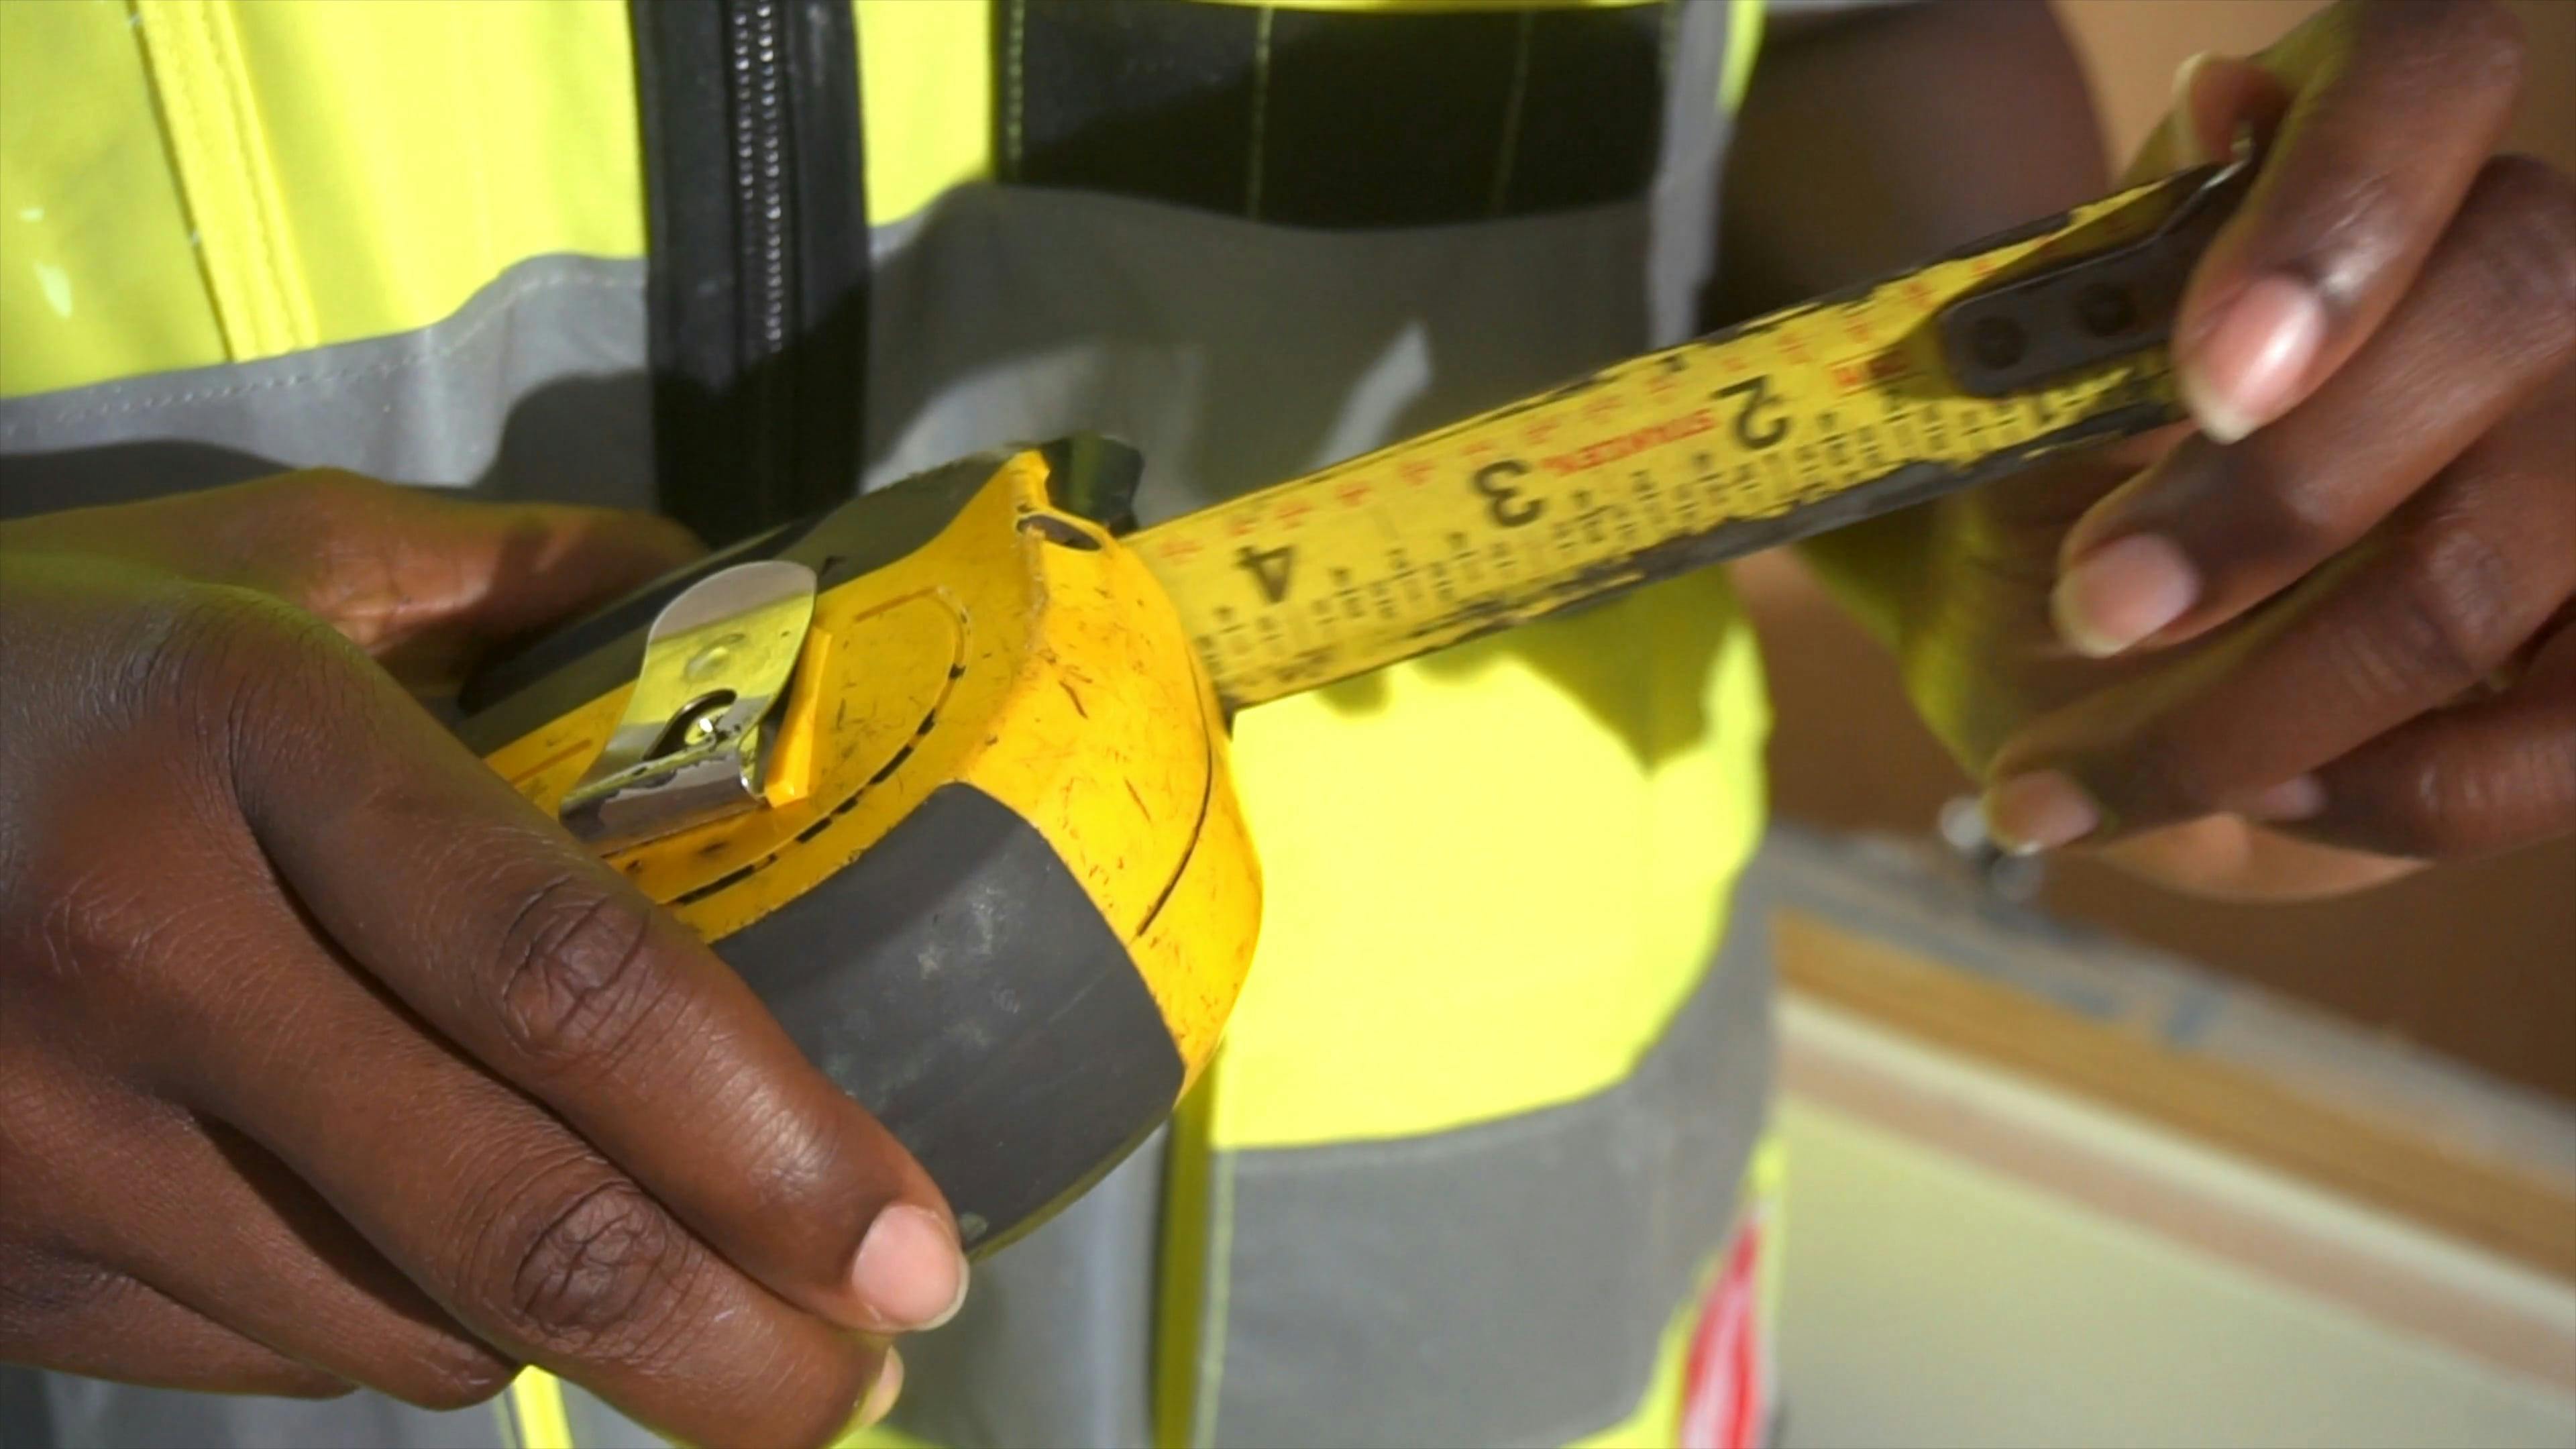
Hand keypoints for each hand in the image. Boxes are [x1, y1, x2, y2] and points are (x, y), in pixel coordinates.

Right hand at [0, 473, 964, 1444]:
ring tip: (707, 1314)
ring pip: (410, 1323)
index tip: (915, 1246)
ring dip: (592, 1345)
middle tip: (875, 1380)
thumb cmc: (46, 652)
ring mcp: (49, 1133)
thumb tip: (755, 609)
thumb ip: (523, 579)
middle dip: (739, 1345)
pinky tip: (468, 1271)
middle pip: (517, 1213)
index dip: (775, 1141)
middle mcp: (146, 950)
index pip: (569, 980)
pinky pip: (277, 1354)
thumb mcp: (273, 562)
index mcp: (251, 738)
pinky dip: (417, 1336)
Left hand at [1891, 0, 2572, 898]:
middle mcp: (2533, 268)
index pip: (2426, 71)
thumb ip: (2117, 269)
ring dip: (2267, 701)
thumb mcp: (2037, 397)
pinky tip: (2263, 798)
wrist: (2090, 652)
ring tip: (2086, 768)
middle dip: (2270, 504)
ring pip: (2487, 565)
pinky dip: (2385, 793)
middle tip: (2091, 608)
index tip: (2209, 379)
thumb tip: (2226, 103)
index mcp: (2372, 149)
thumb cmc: (2064, 493)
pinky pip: (2560, 733)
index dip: (2340, 215)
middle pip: (2496, 318)